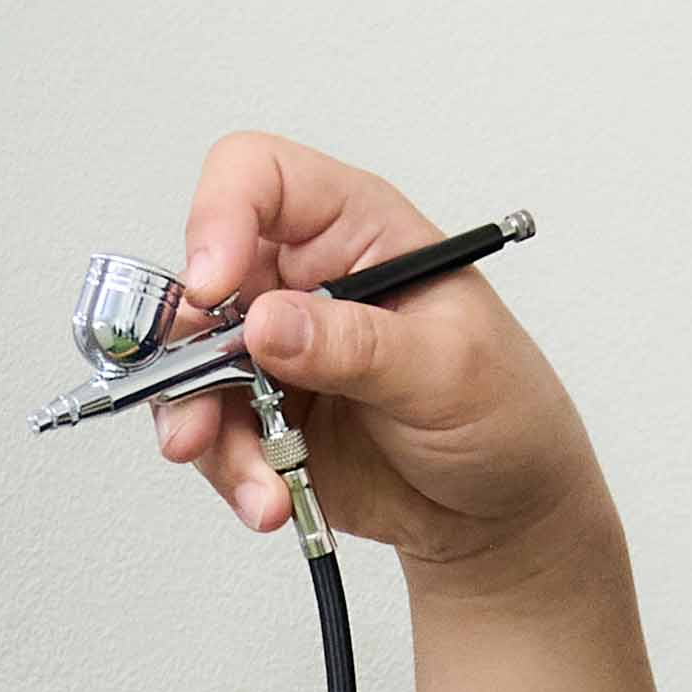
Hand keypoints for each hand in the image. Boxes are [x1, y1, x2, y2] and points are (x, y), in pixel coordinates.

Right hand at [156, 132, 606, 573]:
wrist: (503, 512)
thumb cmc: (504, 412)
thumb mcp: (448, 370)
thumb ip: (358, 346)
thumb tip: (270, 323)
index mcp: (354, 233)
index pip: (258, 179)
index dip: (219, 216)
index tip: (215, 288)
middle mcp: (301, 283)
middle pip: (199, 284)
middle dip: (188, 354)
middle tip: (201, 413)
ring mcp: (274, 356)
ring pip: (188, 371)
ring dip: (204, 431)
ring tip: (259, 484)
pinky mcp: (260, 420)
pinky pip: (210, 436)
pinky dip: (229, 473)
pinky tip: (271, 500)